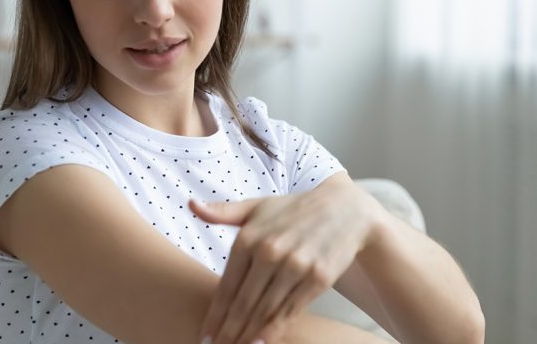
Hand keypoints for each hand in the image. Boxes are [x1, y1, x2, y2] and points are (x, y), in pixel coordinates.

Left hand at [189, 184, 381, 343]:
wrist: (345, 209)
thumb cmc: (294, 210)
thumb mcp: (257, 207)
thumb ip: (223, 212)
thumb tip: (192, 205)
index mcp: (249, 238)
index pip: (227, 286)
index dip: (215, 314)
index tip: (204, 334)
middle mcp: (270, 252)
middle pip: (244, 303)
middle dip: (227, 332)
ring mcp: (295, 266)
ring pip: (266, 311)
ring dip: (248, 336)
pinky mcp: (318, 278)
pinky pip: (291, 310)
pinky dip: (275, 331)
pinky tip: (261, 343)